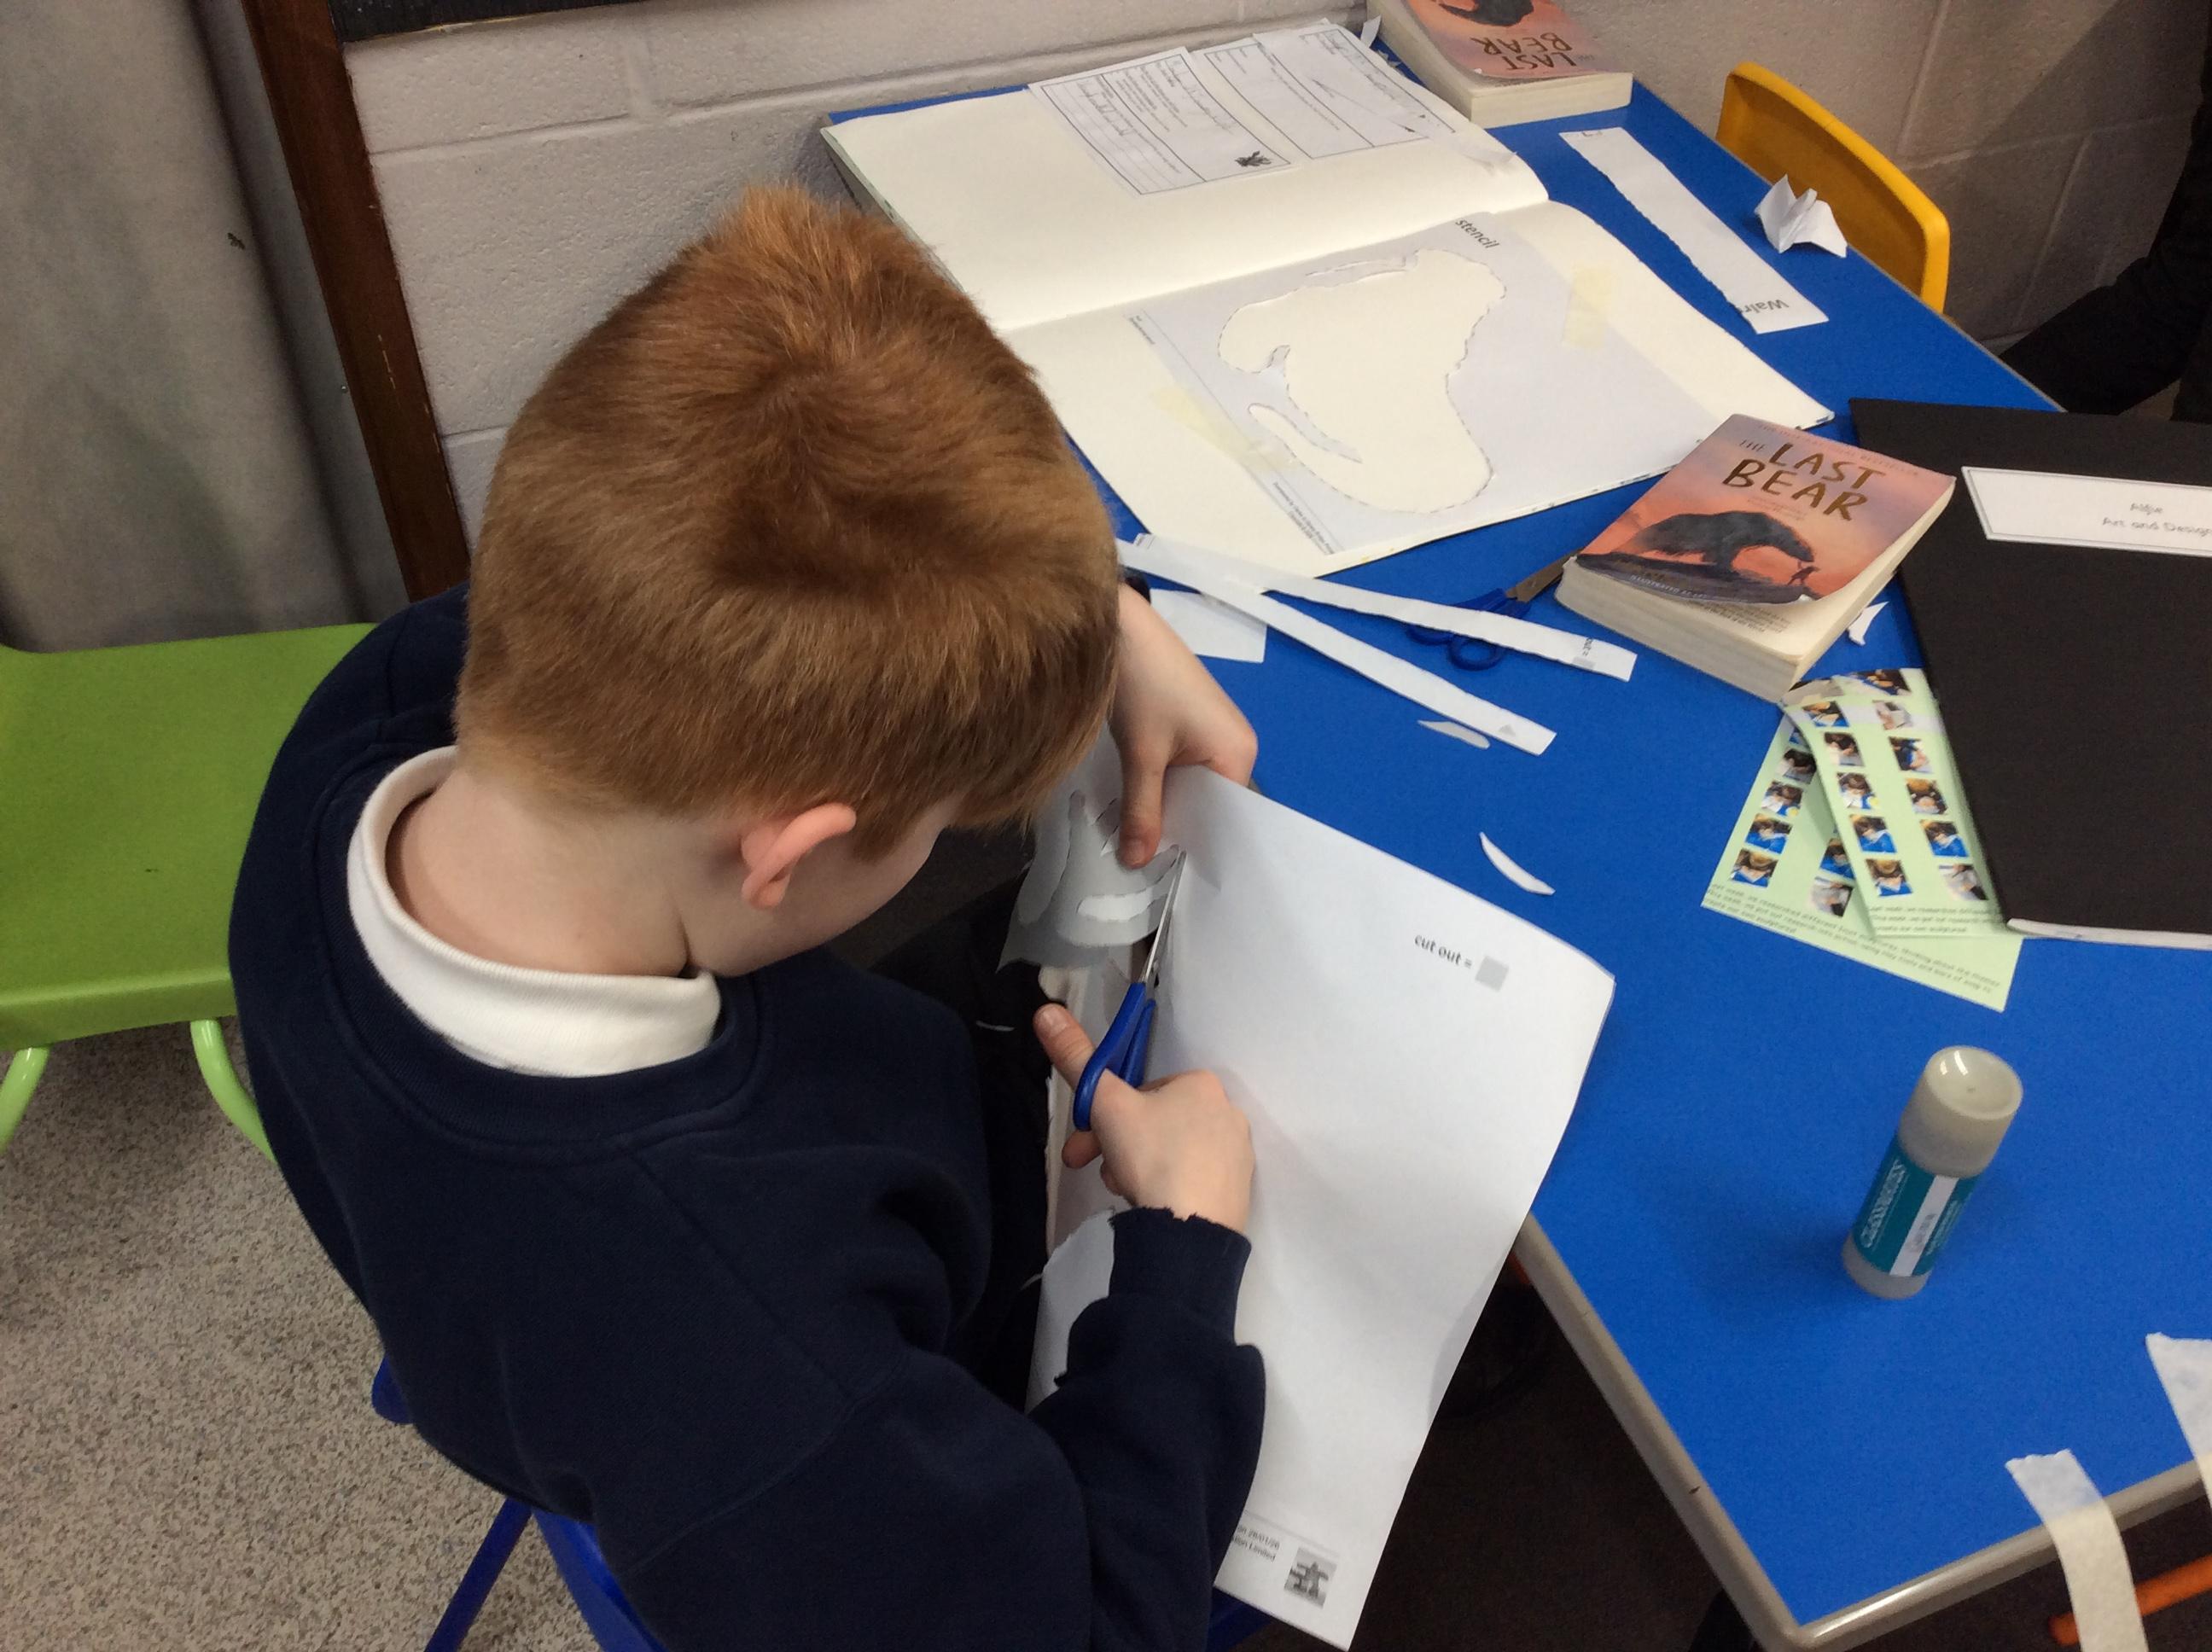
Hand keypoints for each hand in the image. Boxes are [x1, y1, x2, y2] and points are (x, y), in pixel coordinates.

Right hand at [1035, 1004, 1253, 1232]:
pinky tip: (1151, 1207)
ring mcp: (1236, 1154)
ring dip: (1135, 1168)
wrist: (1190, 1229)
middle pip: (1153, 1124)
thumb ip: (1076, 1057)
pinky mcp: (1237, 1190)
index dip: (1104, 1115)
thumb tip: (1046, 1010)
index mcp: (1200, 1083)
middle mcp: (1226, 1111)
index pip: (1141, 1091)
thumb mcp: (1106, 1104)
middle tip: (1089, 1169)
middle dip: (1115, 1146)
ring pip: (1168, 1152)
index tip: (1083, 1142)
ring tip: (1123, 1191)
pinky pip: (1191, 1180)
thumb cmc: (1151, 1156)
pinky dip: (1166, 1189)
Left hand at [1110, 586, 1256, 866]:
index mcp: (1238, 754)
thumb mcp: (1141, 754)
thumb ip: (1142, 810)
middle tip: (1141, 868)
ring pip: (1190, 789)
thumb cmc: (1142, 685)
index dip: (1194, 846)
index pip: (1224, 818)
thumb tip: (1136, 864)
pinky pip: (1180, 770)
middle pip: (1208, 805)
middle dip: (1176, 830)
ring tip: (1135, 844)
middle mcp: (1236, 747)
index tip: (1163, 878)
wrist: (1119, 625)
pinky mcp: (1189, 725)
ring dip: (1164, 808)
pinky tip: (1135, 806)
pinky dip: (1159, 787)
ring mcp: (1213, 735)